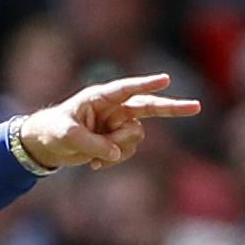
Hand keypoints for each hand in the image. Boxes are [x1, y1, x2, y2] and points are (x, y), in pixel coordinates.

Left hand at [19, 73, 200, 170]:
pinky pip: (127, 152)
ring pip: (135, 137)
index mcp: (99, 97)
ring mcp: (117, 125)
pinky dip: (114, 160)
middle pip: (148, 107)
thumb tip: (116, 153)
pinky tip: (95, 164)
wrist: (48, 145)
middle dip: (171, 108)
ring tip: (94, 155)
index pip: (125, 89)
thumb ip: (91, 143)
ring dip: (118, 149)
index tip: (165, 80)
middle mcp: (113, 109)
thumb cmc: (52, 130)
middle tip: (196, 107)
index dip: (145, 85)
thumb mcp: (66, 135)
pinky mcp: (117, 141)